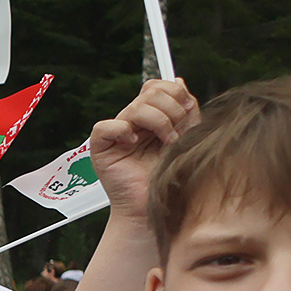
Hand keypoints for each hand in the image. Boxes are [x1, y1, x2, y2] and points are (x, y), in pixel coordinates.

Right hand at [88, 78, 198, 223]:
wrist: (154, 208)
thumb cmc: (168, 180)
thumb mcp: (186, 138)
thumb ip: (186, 111)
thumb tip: (178, 82)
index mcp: (152, 118)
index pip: (158, 87)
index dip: (176, 94)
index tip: (189, 113)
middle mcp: (134, 122)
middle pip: (151, 92)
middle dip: (173, 110)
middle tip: (178, 135)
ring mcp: (117, 134)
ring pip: (136, 107)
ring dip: (159, 123)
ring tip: (165, 143)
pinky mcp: (101, 148)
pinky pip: (106, 127)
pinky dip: (123, 132)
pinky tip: (133, 145)